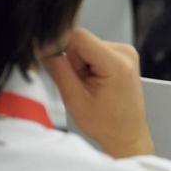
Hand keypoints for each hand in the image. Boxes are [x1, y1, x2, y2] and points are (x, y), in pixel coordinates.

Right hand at [44, 28, 153, 157]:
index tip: (56, 65)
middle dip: (73, 63)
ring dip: (80, 66)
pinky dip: (88, 66)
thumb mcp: (74, 99)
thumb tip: (44, 46)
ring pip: (84, 46)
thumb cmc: (107, 124)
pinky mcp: (121, 55)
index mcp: (117, 63)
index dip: (60, 47)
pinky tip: (95, 83)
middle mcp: (125, 52)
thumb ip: (58, 69)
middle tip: (81, 87)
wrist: (127, 135)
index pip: (77, 35)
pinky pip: (92, 51)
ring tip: (90, 88)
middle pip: (80, 41)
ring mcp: (125, 52)